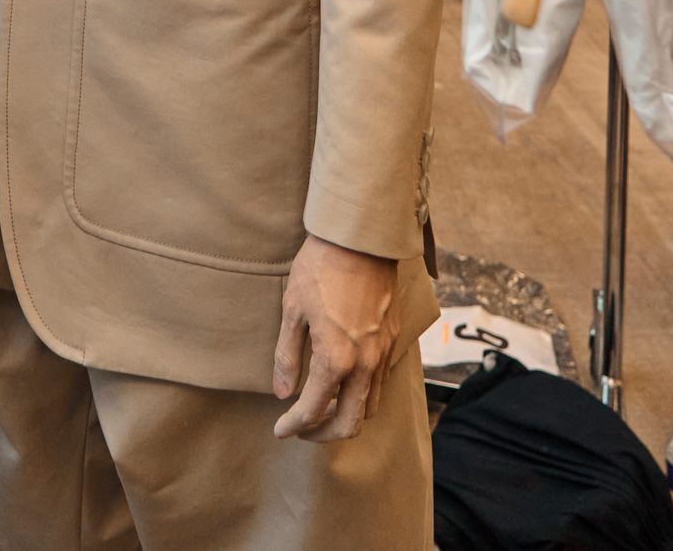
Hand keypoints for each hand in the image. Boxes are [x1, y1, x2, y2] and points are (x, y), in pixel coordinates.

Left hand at [272, 235, 399, 442]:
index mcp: (336, 359)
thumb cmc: (321, 267)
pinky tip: (344, 382)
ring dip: (346, 417)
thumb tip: (282, 392)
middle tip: (302, 429)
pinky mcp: (392, 339)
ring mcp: (383, 353)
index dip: (294, 425)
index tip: (280, 429)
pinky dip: (362, 396)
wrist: (361, 237)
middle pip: (349, 423)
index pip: (313, 410)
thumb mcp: (293, 309)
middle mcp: (365, 364)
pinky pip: (381, 383)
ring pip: (371, 408)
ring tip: (323, 409)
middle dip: (322, 434)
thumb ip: (287, 356)